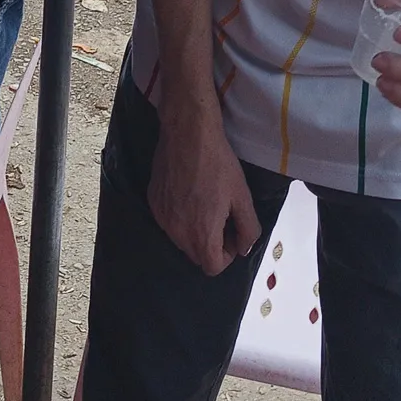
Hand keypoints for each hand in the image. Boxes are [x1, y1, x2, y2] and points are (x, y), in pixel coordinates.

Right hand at [148, 104, 259, 274]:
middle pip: (196, 255)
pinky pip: (169, 221)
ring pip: (181, 239)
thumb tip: (244, 248)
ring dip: (195, 230)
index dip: (227, 255)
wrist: (187, 133)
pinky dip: (180, 216)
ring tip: (205, 202)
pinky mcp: (153, 202)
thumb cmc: (218, 164)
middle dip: (211, 244)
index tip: (232, 232)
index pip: (212, 267)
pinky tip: (188, 192)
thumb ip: (248, 229)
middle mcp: (177, 232)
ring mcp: (161, 218)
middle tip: (222, 216)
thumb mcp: (242, 197)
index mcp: (201, 234)